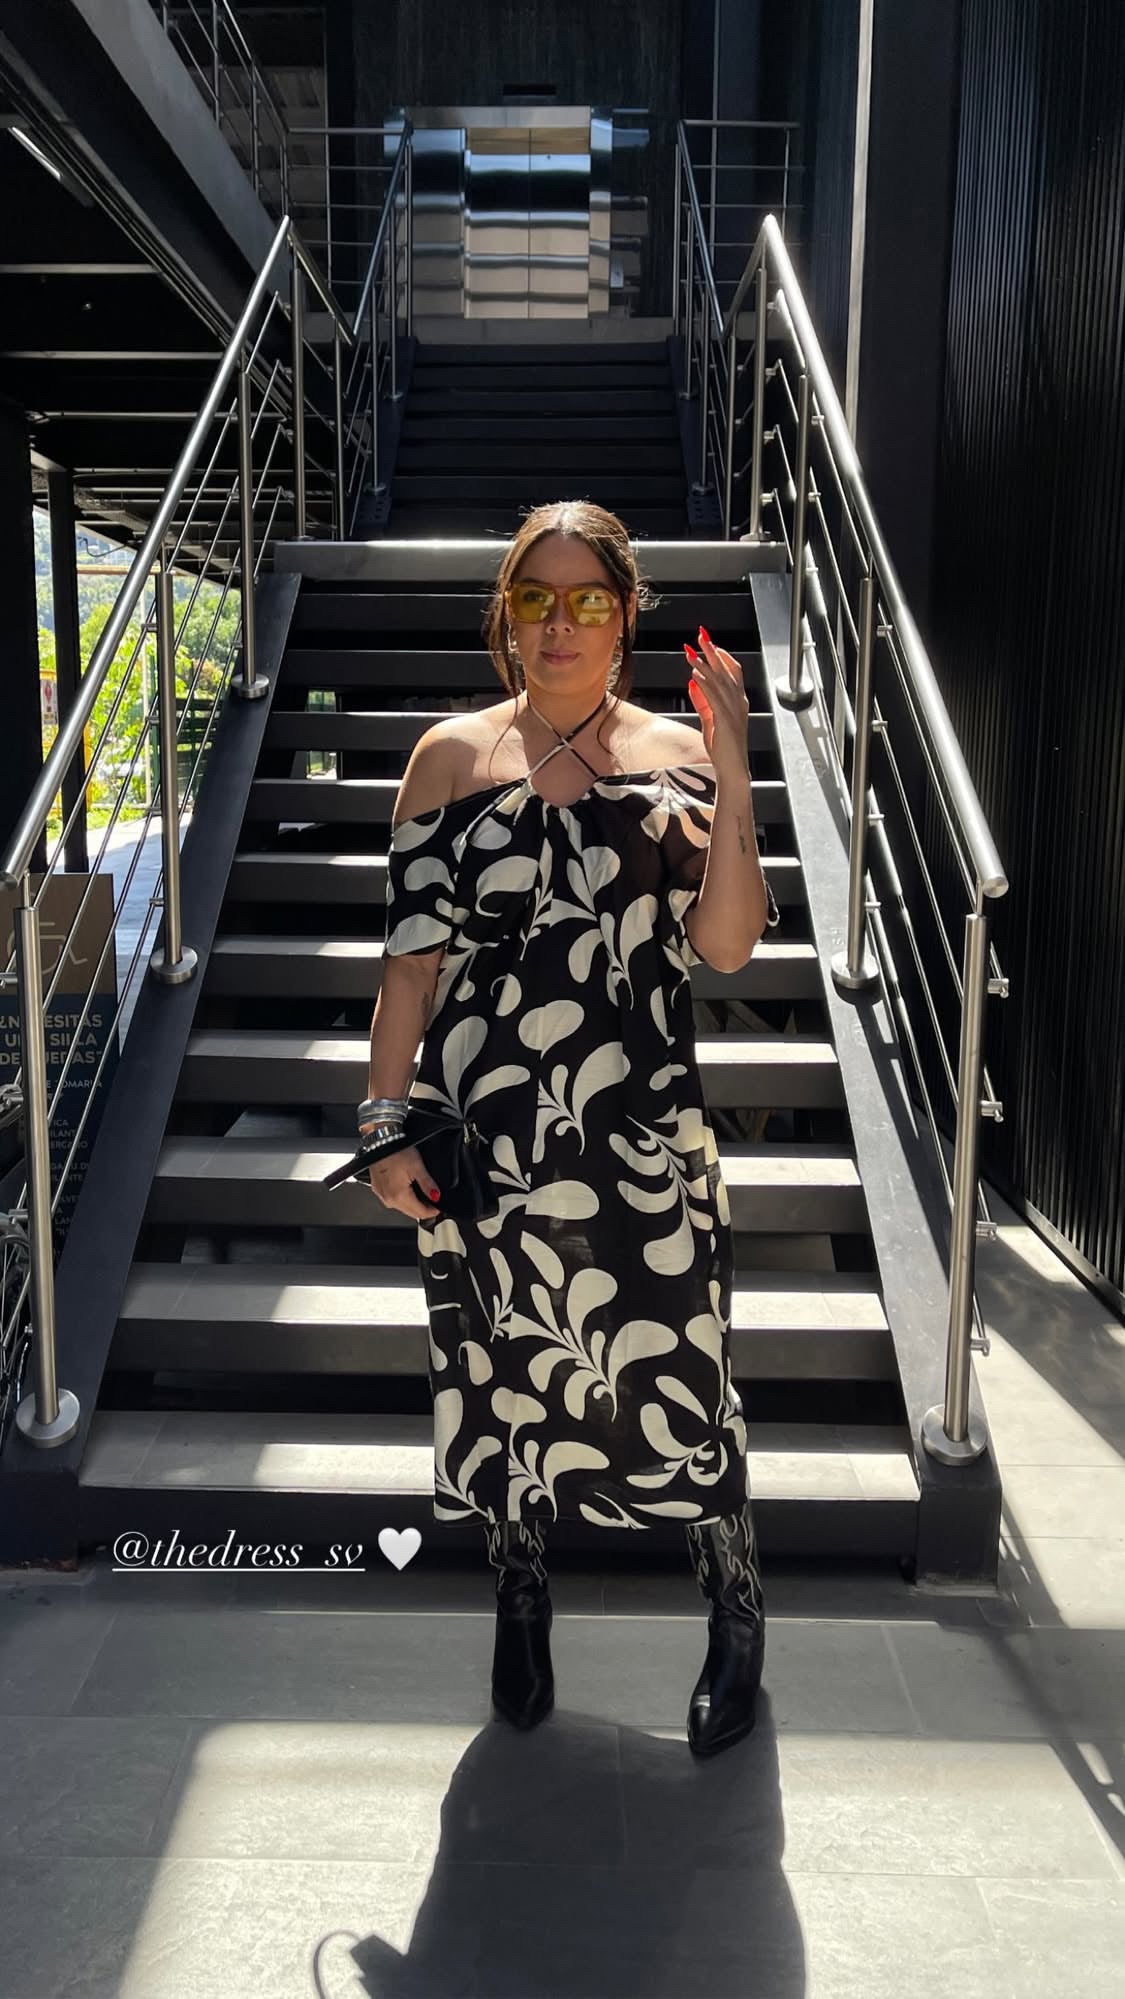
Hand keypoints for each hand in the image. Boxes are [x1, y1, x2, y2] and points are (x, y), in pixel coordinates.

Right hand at [366, 1142, 441, 1220]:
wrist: (380, 1143)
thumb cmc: (396, 1152)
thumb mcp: (417, 1166)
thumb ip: (427, 1184)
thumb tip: (436, 1196)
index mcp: (399, 1196)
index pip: (420, 1212)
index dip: (432, 1212)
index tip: (438, 1208)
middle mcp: (389, 1199)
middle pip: (411, 1212)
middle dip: (423, 1209)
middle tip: (432, 1202)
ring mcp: (382, 1195)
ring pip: (402, 1208)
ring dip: (413, 1204)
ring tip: (421, 1195)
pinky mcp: (378, 1190)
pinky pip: (393, 1200)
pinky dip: (402, 1198)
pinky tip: (407, 1190)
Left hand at [685, 626, 750, 786]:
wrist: (732, 768)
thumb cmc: (723, 748)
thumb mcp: (710, 720)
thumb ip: (703, 701)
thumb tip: (693, 682)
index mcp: (738, 701)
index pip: (733, 671)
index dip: (722, 655)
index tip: (709, 643)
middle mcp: (739, 702)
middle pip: (726, 669)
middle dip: (712, 650)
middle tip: (701, 634)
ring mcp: (733, 710)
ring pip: (719, 679)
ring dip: (705, 663)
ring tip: (692, 650)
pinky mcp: (725, 719)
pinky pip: (714, 696)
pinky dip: (705, 682)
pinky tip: (695, 673)